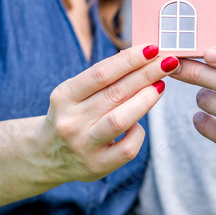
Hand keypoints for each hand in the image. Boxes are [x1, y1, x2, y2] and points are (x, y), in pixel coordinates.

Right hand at [39, 45, 175, 182]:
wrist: (47, 155)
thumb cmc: (70, 115)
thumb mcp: (73, 94)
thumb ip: (101, 80)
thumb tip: (141, 58)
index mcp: (63, 97)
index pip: (100, 73)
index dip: (129, 60)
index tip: (151, 48)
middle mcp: (71, 121)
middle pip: (115, 93)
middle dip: (145, 74)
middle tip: (168, 61)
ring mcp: (83, 145)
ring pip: (120, 120)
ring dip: (145, 100)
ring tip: (161, 85)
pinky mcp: (97, 166)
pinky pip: (127, 148)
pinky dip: (138, 131)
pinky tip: (139, 123)